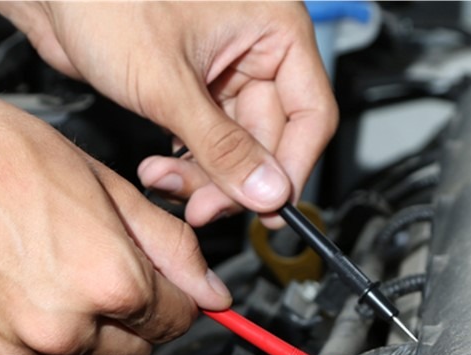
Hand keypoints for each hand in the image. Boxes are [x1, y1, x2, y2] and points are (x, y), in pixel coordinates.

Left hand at [0, 1, 337, 225]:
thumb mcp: (167, 84)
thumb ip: (222, 147)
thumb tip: (268, 192)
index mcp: (274, 28)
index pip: (311, 114)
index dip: (291, 168)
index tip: (266, 208)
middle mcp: (255, 48)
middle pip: (271, 140)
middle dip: (234, 181)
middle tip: (202, 209)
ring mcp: (224, 71)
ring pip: (237, 149)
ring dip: (205, 179)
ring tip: (166, 185)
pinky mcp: (192, 89)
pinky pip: (207, 143)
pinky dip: (187, 165)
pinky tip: (159, 171)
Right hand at [0, 80, 230, 354]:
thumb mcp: (107, 185)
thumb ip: (169, 246)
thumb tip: (211, 291)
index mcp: (111, 283)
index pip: (180, 319)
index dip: (181, 295)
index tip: (172, 279)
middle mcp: (69, 326)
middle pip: (140, 344)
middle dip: (141, 312)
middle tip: (113, 260)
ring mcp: (25, 343)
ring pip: (92, 350)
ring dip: (94, 319)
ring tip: (60, 255)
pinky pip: (44, 347)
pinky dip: (49, 321)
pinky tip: (30, 271)